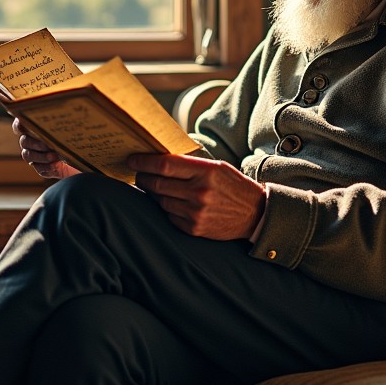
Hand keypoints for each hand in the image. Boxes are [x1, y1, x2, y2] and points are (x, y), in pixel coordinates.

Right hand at [12, 117, 80, 180]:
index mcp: (35, 128)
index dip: (19, 125)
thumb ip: (65, 118)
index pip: (19, 125)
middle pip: (24, 141)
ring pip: (28, 155)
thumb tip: (63, 105)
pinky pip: (39, 168)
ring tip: (55, 155)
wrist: (86, 156)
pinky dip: (47, 167)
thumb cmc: (79, 137)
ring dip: (41, 156)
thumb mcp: (74, 126)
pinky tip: (56, 165)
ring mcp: (35, 156)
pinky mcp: (42, 168)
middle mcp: (31, 142)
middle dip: (35, 142)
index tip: (24, 123)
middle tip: (48, 144)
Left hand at [128, 153, 266, 240]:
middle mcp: (199, 192)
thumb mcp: (216, 167)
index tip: (132, 159)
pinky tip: (170, 201)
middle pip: (157, 183)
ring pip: (160, 200)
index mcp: (206, 172)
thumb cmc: (232, 186)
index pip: (165, 165)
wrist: (254, 214)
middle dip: (142, 177)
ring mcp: (196, 212)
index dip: (144, 161)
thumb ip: (190, 163)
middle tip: (136, 173)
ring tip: (153, 186)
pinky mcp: (193, 228)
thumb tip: (159, 156)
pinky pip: (169, 215)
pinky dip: (166, 207)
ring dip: (153, 192)